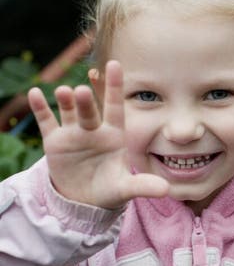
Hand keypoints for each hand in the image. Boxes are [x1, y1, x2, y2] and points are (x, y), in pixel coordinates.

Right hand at [28, 60, 168, 208]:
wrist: (85, 202)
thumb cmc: (109, 190)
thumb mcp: (125, 188)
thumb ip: (143, 185)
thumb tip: (166, 190)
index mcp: (114, 135)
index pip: (115, 107)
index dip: (114, 87)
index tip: (115, 64)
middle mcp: (93, 129)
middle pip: (90, 110)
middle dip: (86, 101)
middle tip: (83, 90)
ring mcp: (73, 132)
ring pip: (69, 111)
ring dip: (66, 101)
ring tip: (63, 92)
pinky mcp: (55, 141)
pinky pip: (46, 121)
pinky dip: (40, 108)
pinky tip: (34, 94)